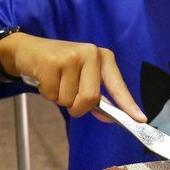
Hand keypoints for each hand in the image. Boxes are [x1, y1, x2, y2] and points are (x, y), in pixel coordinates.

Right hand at [0, 33, 145, 121]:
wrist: (28, 50)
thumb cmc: (60, 67)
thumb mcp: (82, 76)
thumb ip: (97, 97)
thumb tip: (109, 118)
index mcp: (103, 58)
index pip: (118, 85)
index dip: (128, 105)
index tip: (140, 120)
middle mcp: (91, 54)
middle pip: (90, 99)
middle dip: (77, 107)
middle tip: (68, 95)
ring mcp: (71, 56)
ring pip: (69, 100)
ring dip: (59, 98)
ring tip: (55, 81)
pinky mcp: (52, 62)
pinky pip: (52, 95)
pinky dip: (47, 94)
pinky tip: (45, 78)